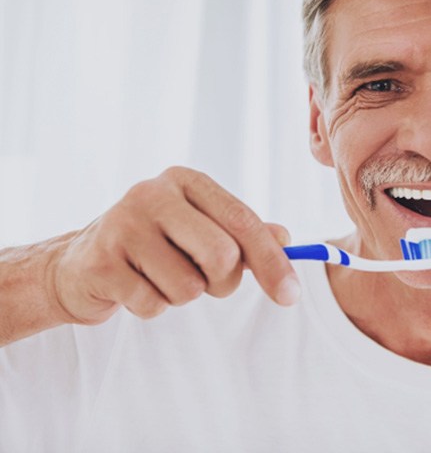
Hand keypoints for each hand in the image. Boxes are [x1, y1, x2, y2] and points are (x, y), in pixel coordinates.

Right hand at [47, 166, 300, 325]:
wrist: (81, 264)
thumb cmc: (156, 245)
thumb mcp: (201, 229)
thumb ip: (243, 233)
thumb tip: (286, 239)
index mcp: (185, 181)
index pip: (243, 221)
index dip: (273, 262)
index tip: (291, 295)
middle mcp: (152, 193)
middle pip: (222, 255)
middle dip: (223, 282)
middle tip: (205, 280)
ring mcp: (122, 225)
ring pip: (189, 288)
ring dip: (183, 295)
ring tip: (159, 277)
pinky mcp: (100, 261)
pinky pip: (154, 305)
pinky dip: (153, 306)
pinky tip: (133, 286)